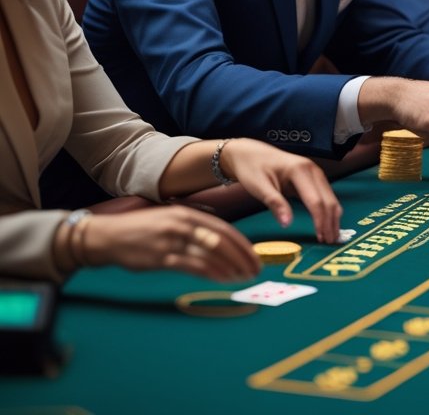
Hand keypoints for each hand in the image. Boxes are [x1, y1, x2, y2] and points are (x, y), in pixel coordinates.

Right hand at [83, 206, 259, 281]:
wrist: (107, 237)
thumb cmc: (142, 231)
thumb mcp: (170, 221)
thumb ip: (194, 229)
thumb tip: (221, 243)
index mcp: (187, 214)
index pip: (224, 229)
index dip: (242, 245)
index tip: (255, 257)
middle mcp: (182, 225)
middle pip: (221, 241)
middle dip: (242, 257)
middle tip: (255, 270)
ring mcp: (171, 241)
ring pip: (210, 254)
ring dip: (230, 268)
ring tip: (242, 278)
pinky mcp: (160, 258)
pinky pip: (192, 266)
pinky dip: (211, 274)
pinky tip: (222, 280)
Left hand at [220, 139, 342, 242]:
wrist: (250, 153)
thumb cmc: (252, 168)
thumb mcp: (259, 187)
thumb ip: (275, 204)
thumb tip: (287, 224)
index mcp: (300, 170)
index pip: (316, 201)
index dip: (320, 221)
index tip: (320, 239)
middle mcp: (313, 170)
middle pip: (328, 200)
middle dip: (331, 222)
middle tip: (330, 242)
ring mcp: (315, 173)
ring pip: (331, 198)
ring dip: (333, 217)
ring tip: (331, 236)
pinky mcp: (313, 178)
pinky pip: (326, 196)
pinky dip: (329, 210)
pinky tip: (328, 222)